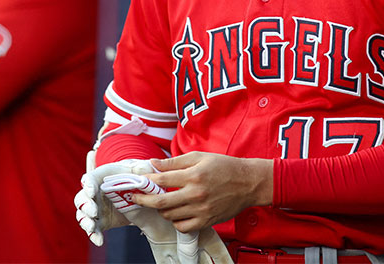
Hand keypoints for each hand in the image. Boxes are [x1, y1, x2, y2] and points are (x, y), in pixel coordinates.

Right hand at [74, 154, 156, 246]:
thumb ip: (142, 168)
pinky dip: (94, 235)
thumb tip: (146, 167)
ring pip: (83, 215)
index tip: (92, 190)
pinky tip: (99, 240)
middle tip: (93, 211)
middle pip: (81, 198)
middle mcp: (93, 193)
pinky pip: (94, 229)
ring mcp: (95, 208)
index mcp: (100, 178)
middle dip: (85, 205)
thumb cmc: (134, 175)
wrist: (136, 192)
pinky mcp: (100, 221)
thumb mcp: (138, 169)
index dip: (88, 184)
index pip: (89, 179)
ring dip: (86, 221)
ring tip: (92, 227)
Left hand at [134, 152, 272, 233]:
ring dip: (161, 209)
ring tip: (161, 201)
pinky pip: (183, 227)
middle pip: (161, 201)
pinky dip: (175, 221)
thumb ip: (175, 162)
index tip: (138, 181)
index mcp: (194, 175)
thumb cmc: (224, 166)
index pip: (161, 179)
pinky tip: (176, 212)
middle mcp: (196, 194)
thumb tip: (153, 163)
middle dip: (144, 199)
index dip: (146, 180)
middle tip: (135, 197)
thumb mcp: (199, 157)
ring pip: (170, 215)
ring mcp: (201, 210)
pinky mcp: (207, 221)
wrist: (248, 182)